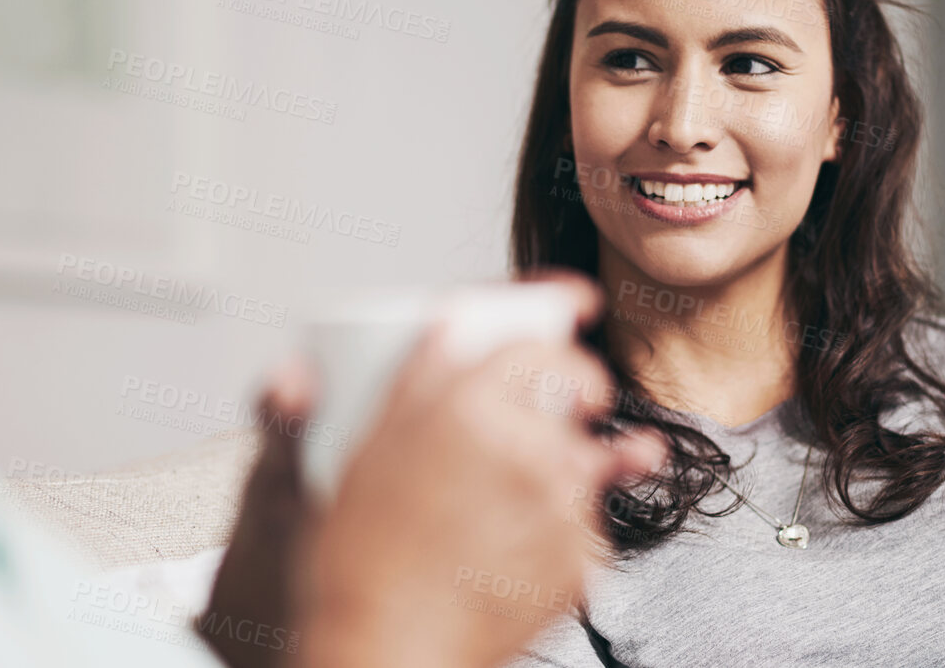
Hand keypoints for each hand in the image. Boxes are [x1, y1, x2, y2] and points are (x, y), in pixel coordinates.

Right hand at [201, 273, 663, 667]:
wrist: (385, 651)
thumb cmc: (357, 562)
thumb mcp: (365, 455)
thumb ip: (411, 384)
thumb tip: (443, 322)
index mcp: (461, 405)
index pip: (535, 339)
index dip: (560, 318)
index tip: (575, 311)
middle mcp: (519, 442)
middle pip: (575, 382)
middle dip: (579, 383)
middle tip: (575, 396)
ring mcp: (555, 500)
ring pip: (587, 453)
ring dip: (573, 459)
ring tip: (532, 486)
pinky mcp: (577, 553)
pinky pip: (587, 523)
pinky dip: (565, 526)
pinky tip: (520, 543)